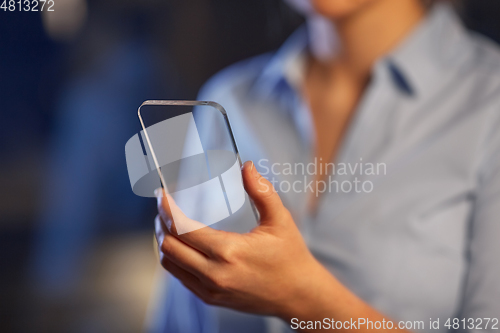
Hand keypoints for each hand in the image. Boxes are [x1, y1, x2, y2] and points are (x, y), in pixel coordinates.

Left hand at [154, 161, 327, 317]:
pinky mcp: (210, 298)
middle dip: (161, 222)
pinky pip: (180, 276)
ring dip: (164, 241)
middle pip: (169, 246)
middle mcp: (214, 274)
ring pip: (170, 263)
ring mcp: (210, 289)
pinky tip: (182, 244)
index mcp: (229, 252)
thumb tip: (246, 167)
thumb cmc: (291, 257)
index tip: (161, 194)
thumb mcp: (280, 220)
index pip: (182, 228)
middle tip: (163, 205)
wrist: (299, 295)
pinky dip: (175, 257)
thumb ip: (262, 191)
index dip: (167, 208)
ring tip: (168, 222)